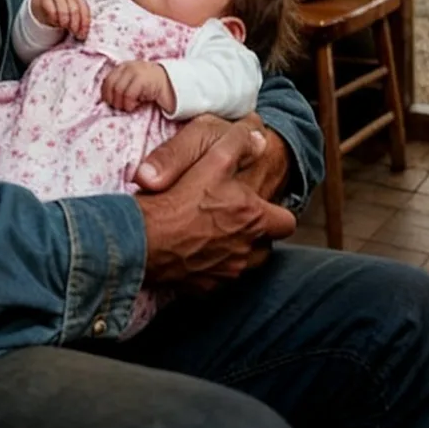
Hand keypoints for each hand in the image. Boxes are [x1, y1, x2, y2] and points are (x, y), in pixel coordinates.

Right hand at [32, 0, 90, 37]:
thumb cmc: (62, 5)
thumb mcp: (71, 8)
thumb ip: (78, 18)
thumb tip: (83, 34)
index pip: (84, 10)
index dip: (84, 24)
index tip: (82, 36)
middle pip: (74, 10)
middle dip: (75, 25)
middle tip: (73, 33)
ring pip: (63, 11)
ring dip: (65, 22)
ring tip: (64, 27)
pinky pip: (52, 12)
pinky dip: (54, 20)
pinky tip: (55, 22)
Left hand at [101, 60, 175, 112]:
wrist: (173, 85)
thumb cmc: (151, 87)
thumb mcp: (133, 83)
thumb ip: (121, 85)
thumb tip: (106, 99)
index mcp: (124, 66)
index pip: (107, 80)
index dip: (106, 94)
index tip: (111, 103)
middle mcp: (128, 66)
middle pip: (111, 85)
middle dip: (113, 100)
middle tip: (120, 107)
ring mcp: (136, 71)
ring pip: (118, 90)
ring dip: (122, 103)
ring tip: (130, 106)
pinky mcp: (142, 79)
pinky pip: (128, 94)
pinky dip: (130, 104)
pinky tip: (136, 105)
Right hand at [135, 119, 296, 289]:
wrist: (141, 238)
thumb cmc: (177, 198)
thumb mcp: (212, 158)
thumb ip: (239, 144)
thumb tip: (259, 139)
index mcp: (253, 219)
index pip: (287, 222)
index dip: (277, 213)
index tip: (261, 206)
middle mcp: (244, 251)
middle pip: (266, 248)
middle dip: (257, 236)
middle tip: (236, 220)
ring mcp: (224, 273)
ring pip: (242, 265)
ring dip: (235, 252)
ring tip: (213, 234)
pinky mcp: (203, 288)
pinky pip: (216, 278)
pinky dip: (210, 267)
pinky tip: (192, 251)